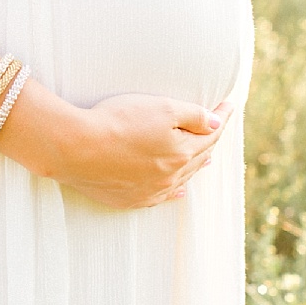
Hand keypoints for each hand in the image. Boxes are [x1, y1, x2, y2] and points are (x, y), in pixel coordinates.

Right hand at [45, 94, 233, 209]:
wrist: (75, 148)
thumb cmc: (118, 121)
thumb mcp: (162, 108)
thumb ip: (193, 116)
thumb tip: (216, 123)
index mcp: (182, 153)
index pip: (210, 135)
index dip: (222, 118)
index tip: (230, 105)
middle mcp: (170, 176)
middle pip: (199, 157)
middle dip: (211, 141)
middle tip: (218, 128)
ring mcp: (150, 191)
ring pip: (182, 178)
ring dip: (196, 166)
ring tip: (207, 157)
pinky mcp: (129, 199)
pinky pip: (161, 196)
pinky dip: (175, 191)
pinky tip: (180, 191)